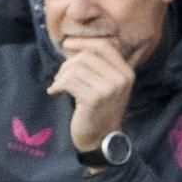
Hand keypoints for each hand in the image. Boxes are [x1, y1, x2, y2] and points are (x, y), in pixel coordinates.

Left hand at [47, 36, 135, 159]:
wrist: (101, 139)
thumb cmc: (100, 109)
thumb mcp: (108, 84)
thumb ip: (99, 65)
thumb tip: (75, 44)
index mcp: (126, 72)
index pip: (104, 46)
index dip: (83, 42)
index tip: (67, 44)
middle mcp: (120, 78)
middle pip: (87, 56)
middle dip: (68, 63)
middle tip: (60, 76)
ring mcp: (108, 89)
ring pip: (76, 68)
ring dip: (61, 76)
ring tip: (58, 85)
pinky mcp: (93, 99)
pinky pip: (69, 82)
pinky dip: (57, 85)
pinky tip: (55, 92)